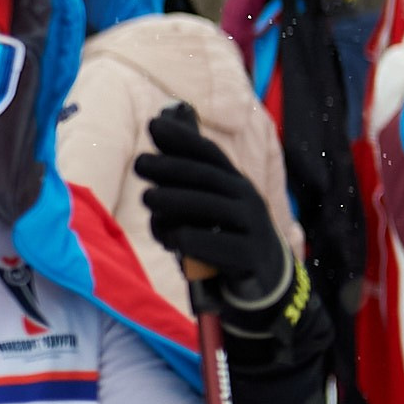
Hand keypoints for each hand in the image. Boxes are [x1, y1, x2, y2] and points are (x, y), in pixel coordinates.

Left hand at [135, 105, 293, 331]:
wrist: (264, 280)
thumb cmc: (223, 236)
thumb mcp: (207, 206)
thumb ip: (184, 182)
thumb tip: (151, 146)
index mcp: (235, 183)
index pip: (210, 154)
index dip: (183, 138)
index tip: (154, 124)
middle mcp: (247, 199)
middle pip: (207, 177)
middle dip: (171, 167)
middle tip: (139, 164)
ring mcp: (252, 226)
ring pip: (211, 207)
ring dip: (175, 200)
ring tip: (147, 198)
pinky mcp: (249, 255)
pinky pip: (216, 244)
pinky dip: (189, 239)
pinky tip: (171, 238)